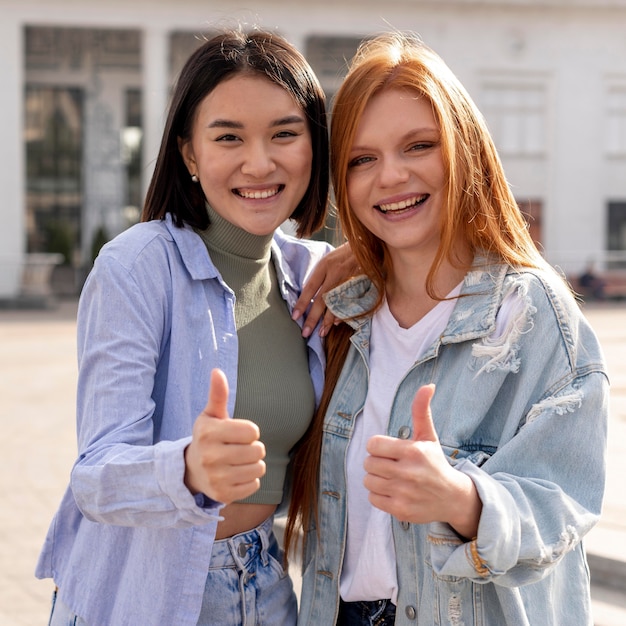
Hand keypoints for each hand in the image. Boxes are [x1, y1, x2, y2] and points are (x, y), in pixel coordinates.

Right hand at [184, 369, 265, 503]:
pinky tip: (237, 475)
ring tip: (239, 461)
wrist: (190, 471)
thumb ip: (217, 394)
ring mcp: (216, 478)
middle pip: (258, 450)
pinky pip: (254, 485)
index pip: (252, 431)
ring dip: (254, 464)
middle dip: (254, 448)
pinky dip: (250, 479)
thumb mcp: (210, 415)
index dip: (250, 431)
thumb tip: (217, 371)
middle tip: (239, 448)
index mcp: (208, 433)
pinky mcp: (223, 495)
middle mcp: (210, 457)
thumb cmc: (207, 437)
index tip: (238, 434)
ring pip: (259, 468)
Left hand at [292, 242, 359, 337]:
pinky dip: (343, 314)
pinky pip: (350, 304)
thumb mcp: (328, 259)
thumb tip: (307, 296)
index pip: (310, 288)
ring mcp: (349, 280)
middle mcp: (336, 273)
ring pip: (336, 304)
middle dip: (312, 318)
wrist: (368, 245)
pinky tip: (336, 323)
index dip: (302, 303)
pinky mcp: (360, 285)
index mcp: (325, 266)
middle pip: (321, 300)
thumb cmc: (345, 254)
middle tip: (305, 332)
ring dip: (327, 321)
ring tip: (321, 333)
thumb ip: (319, 277)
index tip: (295, 316)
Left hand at [363, 384, 480, 537]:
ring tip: (392, 478)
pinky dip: (379, 495)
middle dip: (377, 462)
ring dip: (376, 478)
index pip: (373, 444)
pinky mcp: (400, 510)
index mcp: (412, 451)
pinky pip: (372, 498)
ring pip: (368, 480)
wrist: (453, 497)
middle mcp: (407, 473)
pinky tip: (394, 491)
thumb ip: (421, 410)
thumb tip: (428, 385)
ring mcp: (403, 493)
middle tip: (391, 465)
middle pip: (368, 463)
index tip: (390, 450)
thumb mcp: (428, 436)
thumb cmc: (435, 463)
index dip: (378, 446)